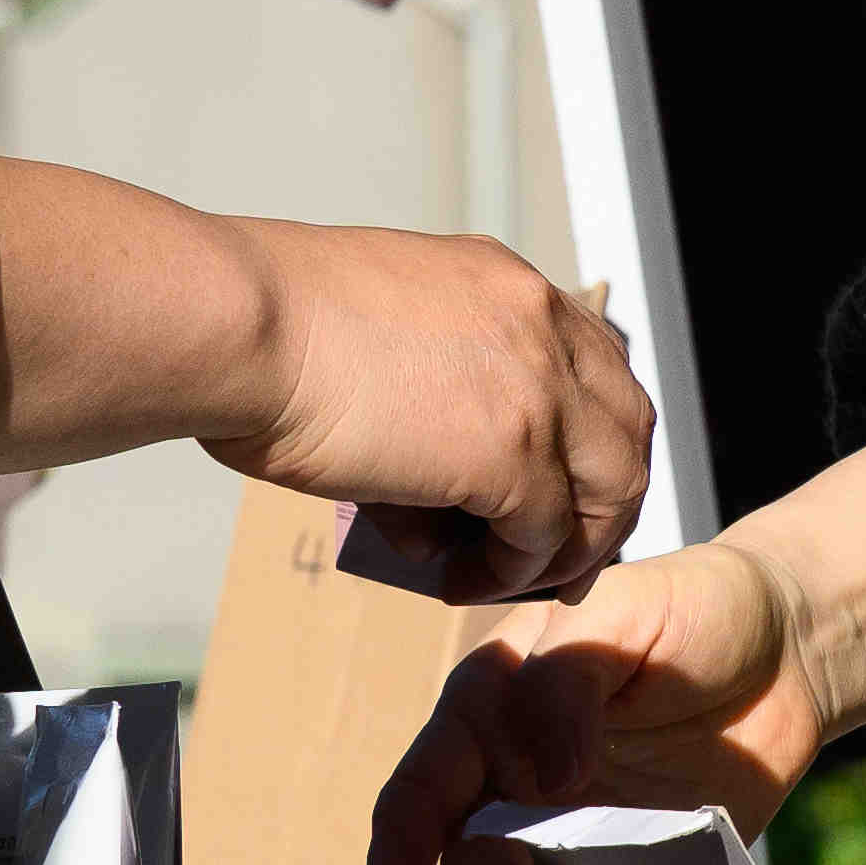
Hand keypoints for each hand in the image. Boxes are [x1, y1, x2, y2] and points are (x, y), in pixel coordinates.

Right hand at [244, 222, 653, 595]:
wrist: (239, 323)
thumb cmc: (267, 329)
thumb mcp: (378, 334)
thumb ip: (431, 389)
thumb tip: (433, 487)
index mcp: (506, 284)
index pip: (594, 368)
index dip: (586, 441)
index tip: (559, 493)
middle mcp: (541, 323)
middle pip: (626, 429)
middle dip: (601, 502)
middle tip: (556, 555)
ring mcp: (540, 387)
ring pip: (608, 488)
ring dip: (565, 546)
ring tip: (504, 577)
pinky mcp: (515, 451)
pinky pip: (544, 535)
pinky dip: (512, 570)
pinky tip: (462, 580)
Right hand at [374, 539, 830, 864]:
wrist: (792, 651)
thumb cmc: (692, 608)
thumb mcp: (620, 610)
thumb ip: (566, 680)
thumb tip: (545, 780)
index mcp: (490, 713)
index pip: (423, 789)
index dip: (399, 846)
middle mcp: (518, 783)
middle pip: (466, 861)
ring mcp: (576, 833)